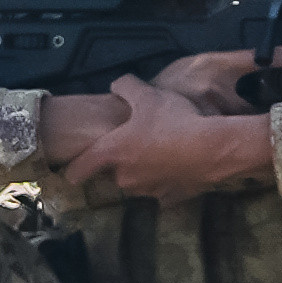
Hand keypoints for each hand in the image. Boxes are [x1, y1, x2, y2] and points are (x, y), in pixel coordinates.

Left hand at [47, 45, 281, 201]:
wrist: (212, 148)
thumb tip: (118, 84)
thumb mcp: (147, 94)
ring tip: (162, 152)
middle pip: (114, 173)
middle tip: (135, 144)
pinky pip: (165, 191)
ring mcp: (149, 190)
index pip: (81, 168)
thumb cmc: (174, 120)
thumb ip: (127, 87)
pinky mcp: (172, 198)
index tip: (68, 175)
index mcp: (113, 153)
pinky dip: (169, 182)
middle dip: (121, 162)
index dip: (72, 171)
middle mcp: (126, 177)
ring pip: (139, 182)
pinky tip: (180, 168)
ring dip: (145, 172)